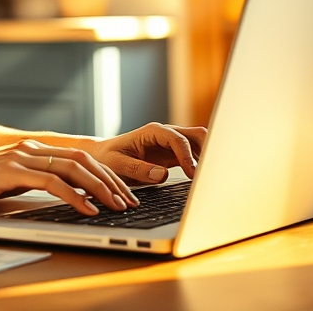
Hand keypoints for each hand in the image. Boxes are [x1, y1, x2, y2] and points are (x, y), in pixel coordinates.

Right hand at [0, 139, 136, 214]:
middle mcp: (30, 150)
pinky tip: (88, 211)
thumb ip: (28, 183)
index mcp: (31, 151)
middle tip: (130, 201)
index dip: (105, 175)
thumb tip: (55, 196)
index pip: (79, 158)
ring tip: (117, 207)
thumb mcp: (4, 182)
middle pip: (84, 160)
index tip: (122, 193)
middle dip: (112, 181)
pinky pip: (53, 183)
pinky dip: (76, 197)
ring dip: (101, 189)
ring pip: (74, 169)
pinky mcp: (10, 172)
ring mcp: (20, 158)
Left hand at [87, 123, 207, 183]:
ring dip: (206, 158)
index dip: (187, 155)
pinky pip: (194, 156)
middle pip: (195, 135)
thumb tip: (162, 174)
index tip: (192, 173)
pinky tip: (202, 179)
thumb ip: (138, 169)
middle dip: (206, 150)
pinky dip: (201, 164)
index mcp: (152, 132)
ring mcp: (171, 144)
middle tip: (209, 172)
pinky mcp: (174, 155)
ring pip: (198, 144)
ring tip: (209, 178)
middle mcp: (165, 134)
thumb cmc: (107, 158)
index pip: (177, 139)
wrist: (103, 156)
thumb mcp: (117, 164)